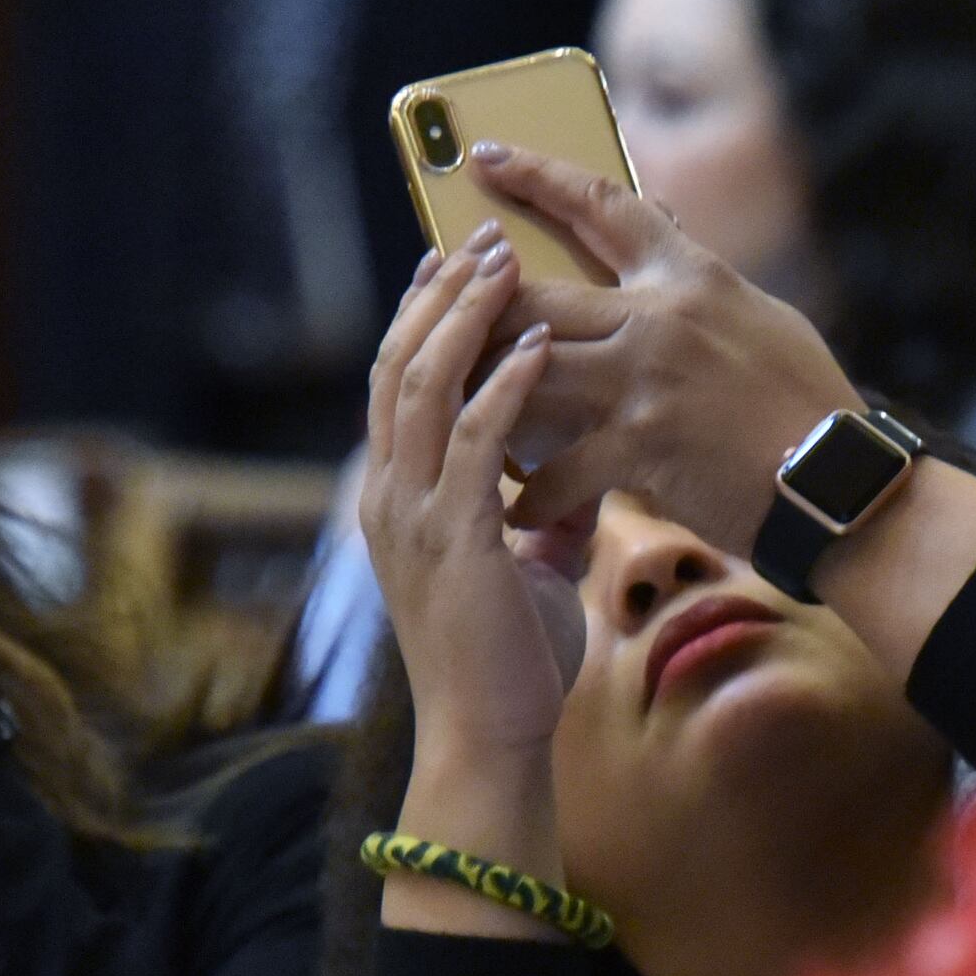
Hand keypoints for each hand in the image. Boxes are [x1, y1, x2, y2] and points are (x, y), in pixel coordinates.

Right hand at [358, 240, 571, 911]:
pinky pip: (473, 442)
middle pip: (398, 364)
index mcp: (398, 499)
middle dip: (440, 294)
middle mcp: (391, 496)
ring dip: (466, 318)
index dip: (421, 316)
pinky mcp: (454, 539)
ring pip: (423, 387)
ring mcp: (414, 516)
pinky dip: (503, 385)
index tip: (453, 261)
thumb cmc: (513, 660)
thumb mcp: (529, 569)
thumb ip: (544, 516)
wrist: (491, 738)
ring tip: (503, 262)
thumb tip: (584, 481)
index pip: (395, 382)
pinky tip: (535, 343)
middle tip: (482, 236)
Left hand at [474, 147, 870, 548]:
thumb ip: (697, 288)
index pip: (603, 206)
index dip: (539, 177)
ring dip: (484, 397)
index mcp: (691, 273)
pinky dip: (531, 493)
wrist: (838, 480)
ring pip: (526, 373)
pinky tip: (516, 510)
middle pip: (534, 294)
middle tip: (434, 309)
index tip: (488, 156)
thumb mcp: (758, 318)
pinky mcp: (640, 447)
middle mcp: (661, 317)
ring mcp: (645, 381)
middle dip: (477, 304)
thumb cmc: (806, 402)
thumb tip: (661, 253)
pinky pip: (557, 468)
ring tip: (451, 415)